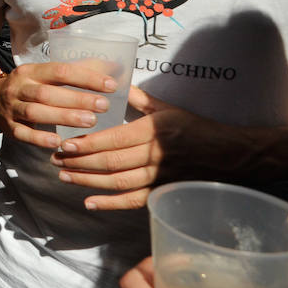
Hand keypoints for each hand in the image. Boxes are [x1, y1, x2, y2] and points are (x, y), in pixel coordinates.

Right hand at [0, 59, 117, 148]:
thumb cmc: (28, 87)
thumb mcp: (42, 75)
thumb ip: (71, 75)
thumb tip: (111, 70)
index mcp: (31, 71)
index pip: (60, 71)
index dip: (85, 78)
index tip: (110, 86)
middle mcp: (19, 87)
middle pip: (47, 93)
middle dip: (77, 99)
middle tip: (103, 106)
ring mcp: (11, 108)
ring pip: (36, 112)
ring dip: (63, 117)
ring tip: (90, 122)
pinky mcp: (8, 127)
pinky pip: (23, 133)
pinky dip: (40, 139)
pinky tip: (58, 142)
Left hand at [50, 87, 215, 209]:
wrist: (231, 156)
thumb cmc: (197, 128)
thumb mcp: (169, 109)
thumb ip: (140, 99)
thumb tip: (115, 84)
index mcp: (154, 131)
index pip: (114, 139)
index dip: (88, 144)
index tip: (65, 144)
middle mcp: (155, 155)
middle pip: (111, 161)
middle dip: (79, 162)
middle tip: (55, 160)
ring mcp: (159, 176)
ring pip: (118, 182)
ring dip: (88, 181)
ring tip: (64, 176)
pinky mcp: (163, 191)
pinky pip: (134, 200)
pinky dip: (110, 204)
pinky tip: (90, 203)